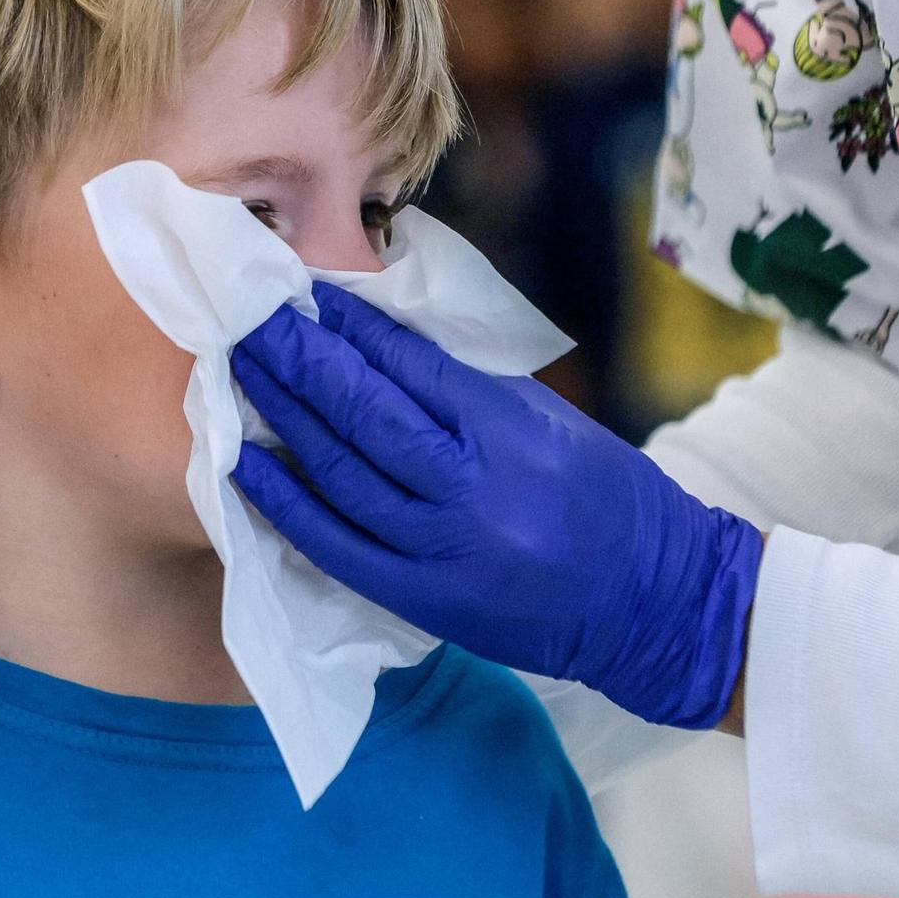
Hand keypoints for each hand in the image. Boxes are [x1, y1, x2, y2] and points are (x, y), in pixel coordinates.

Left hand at [231, 283, 762, 728]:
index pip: (412, 366)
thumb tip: (381, 342)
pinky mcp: (426, 600)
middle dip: (300, 360)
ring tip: (240, 371)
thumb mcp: (553, 424)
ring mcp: (446, 550)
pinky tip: (245, 464)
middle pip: (365, 413)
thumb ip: (470, 390)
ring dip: (284, 417)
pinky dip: (287, 503)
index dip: (351, 328)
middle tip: (248, 316)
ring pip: (343, 473)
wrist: (658, 604)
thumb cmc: (609, 498)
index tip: (306, 293)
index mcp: (514, 432)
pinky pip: (337, 547)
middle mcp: (477, 488)